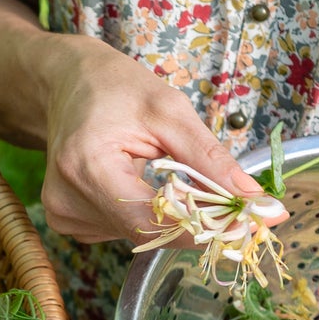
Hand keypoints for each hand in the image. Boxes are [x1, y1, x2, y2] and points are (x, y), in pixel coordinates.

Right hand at [39, 38, 279, 242]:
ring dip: (166, 215)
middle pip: (145, 232)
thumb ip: (212, 161)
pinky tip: (137, 183)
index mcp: (86, 166)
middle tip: (227, 202)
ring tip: (163, 172)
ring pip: (136, 236)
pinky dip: (142, 214)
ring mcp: (62, 213)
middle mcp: (65, 198)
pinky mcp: (65, 219)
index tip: (246, 224)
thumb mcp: (170, 112)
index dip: (202, 229)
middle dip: (191, 220)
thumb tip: (256, 202)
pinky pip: (120, 230)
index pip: (150, 222)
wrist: (69, 83)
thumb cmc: (116, 88)